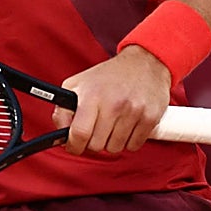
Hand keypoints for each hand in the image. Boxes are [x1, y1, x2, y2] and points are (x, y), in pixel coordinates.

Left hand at [52, 45, 171, 155]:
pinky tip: (126, 126)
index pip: (79, 133)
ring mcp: (133, 112)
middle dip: (93, 142)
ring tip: (112, 124)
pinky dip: (128, 141)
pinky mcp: (150, 118)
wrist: (144, 62)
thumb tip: (60, 134)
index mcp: (92, 95)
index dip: (74, 145)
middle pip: (97, 145)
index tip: (74, 145)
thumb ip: (63, 109)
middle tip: (95, 130)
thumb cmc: (110, 75)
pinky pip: (133, 146)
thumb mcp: (78, 83)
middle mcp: (113, 104)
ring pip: (115, 148)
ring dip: (111, 141)